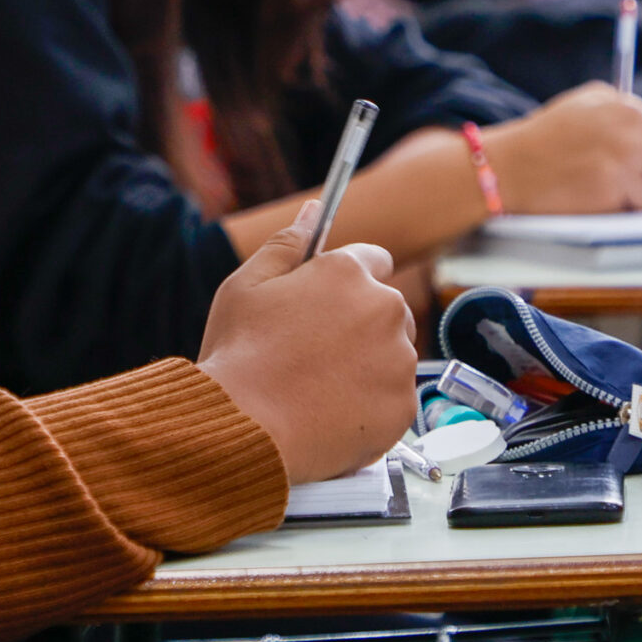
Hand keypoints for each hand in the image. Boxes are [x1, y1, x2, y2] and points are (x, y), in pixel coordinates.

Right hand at [199, 201, 418, 483]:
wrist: (243, 431)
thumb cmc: (239, 356)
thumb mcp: (246, 286)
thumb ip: (287, 244)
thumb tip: (313, 210)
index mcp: (348, 273)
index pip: (373, 260)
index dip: (348, 282)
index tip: (329, 304)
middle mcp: (385, 309)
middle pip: (387, 310)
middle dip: (360, 326)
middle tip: (313, 355)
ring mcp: (399, 360)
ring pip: (392, 356)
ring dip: (367, 367)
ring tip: (317, 390)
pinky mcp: (403, 407)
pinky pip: (393, 401)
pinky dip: (370, 408)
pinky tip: (330, 415)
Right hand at [482, 82, 641, 213]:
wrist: (509, 166)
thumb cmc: (543, 138)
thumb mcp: (583, 104)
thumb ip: (622, 112)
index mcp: (624, 107)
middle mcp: (630, 131)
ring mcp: (624, 162)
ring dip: (635, 193)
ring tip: (601, 186)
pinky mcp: (614, 190)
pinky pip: (635, 207)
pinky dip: (618, 208)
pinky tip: (592, 196)